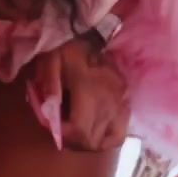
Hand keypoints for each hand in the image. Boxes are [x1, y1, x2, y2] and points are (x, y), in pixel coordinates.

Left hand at [23, 34, 129, 152]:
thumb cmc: (66, 49)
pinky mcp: (127, 105)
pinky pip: (119, 135)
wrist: (91, 34)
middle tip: (61, 127)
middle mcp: (109, 101)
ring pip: (105, 141)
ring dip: (88, 142)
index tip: (53, 125)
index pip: (79, 130)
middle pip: (91, 140)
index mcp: (89, 89)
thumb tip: (49, 113)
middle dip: (72, 140)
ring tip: (76, 130)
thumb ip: (49, 85)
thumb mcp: (50, 60)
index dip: (63, 134)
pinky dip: (106, 139)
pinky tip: (94, 130)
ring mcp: (121, 104)